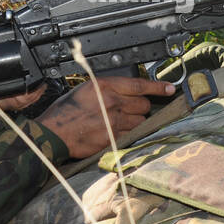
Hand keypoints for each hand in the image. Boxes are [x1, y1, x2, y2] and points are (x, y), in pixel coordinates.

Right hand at [36, 77, 175, 158]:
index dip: (158, 87)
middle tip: (131, 110)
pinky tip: (117, 132)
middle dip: (142, 108)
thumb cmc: (65, 112)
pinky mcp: (113, 139)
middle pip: (144, 105)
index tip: (170, 88)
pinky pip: (131, 135)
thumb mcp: (85, 89)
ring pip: (140, 122)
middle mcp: (112, 102)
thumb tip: (125, 92)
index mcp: (105, 86)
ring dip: (135, 122)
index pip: (139, 85)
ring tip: (120, 122)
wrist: (53, 133)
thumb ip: (107, 89)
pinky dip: (128, 134)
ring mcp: (114, 122)